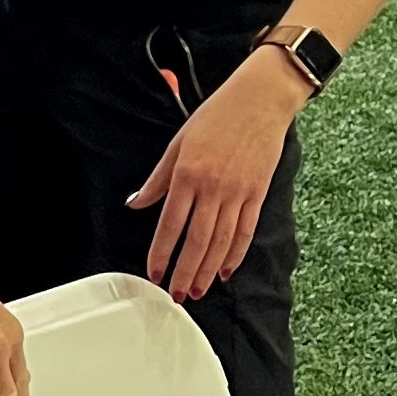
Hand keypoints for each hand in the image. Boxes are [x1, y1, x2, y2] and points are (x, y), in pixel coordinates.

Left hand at [126, 53, 303, 301]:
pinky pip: (245, 231)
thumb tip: (136, 203)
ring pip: (221, 242)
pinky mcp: (257, 194)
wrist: (260, 100)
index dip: (161, 254)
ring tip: (198, 290)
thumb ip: (157, 178)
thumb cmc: (217, 116)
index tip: (154, 273)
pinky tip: (225, 271)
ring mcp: (238, 193)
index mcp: (188, 175)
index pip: (170, 224)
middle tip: (177, 295)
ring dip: (208, 270)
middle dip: (185, 272)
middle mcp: (213, 188)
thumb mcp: (177, 144)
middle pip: (196, 241)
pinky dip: (235, 254)